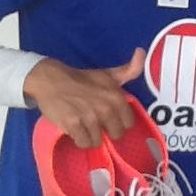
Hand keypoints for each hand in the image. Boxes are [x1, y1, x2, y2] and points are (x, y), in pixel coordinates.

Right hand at [24, 48, 145, 147]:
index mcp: (117, 97)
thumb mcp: (109, 74)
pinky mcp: (73, 125)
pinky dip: (79, 139)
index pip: (128, 123)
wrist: (52, 80)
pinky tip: (76, 129)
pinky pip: (83, 143)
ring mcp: (89, 118)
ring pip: (98, 141)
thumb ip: (130, 69)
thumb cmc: (83, 79)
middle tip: (96, 121)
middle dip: (106, 130)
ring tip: (84, 124)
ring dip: (91, 136)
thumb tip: (142, 51)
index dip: (120, 122)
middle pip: (115, 134)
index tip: (110, 118)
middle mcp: (106, 109)